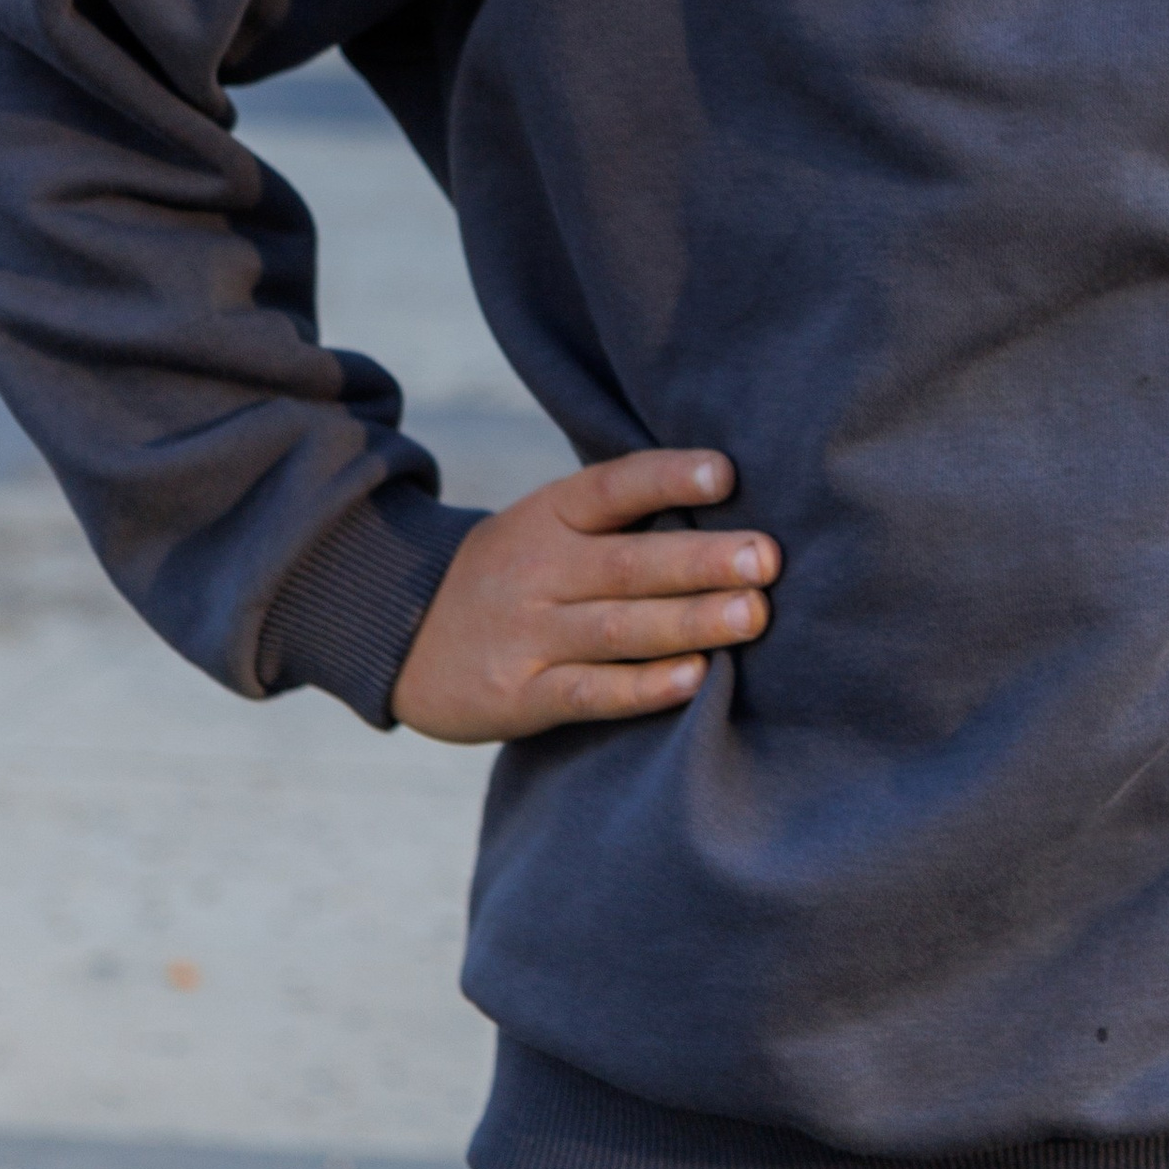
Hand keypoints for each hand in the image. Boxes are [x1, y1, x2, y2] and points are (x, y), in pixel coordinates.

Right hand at [393, 448, 777, 744]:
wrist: (401, 634)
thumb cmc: (514, 573)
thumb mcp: (547, 526)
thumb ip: (622, 518)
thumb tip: (734, 503)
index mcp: (551, 515)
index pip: (613, 487)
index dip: (668, 477)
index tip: (726, 473)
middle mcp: (540, 569)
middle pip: (629, 562)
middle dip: (702, 561)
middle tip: (767, 558)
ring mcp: (528, 634)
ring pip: (619, 627)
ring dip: (690, 621)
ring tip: (753, 615)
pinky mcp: (520, 694)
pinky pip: (588, 692)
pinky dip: (642, 687)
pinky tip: (693, 678)